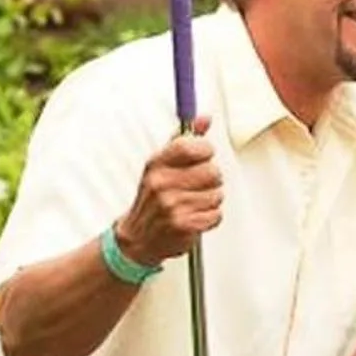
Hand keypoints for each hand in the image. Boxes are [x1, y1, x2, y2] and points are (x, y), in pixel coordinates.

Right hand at [117, 116, 220, 265]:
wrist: (138, 237)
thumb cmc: (153, 198)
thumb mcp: (163, 163)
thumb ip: (185, 139)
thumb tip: (205, 118)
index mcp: (157, 163)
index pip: (191, 146)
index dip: (205, 150)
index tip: (204, 156)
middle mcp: (162, 183)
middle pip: (212, 171)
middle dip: (211, 179)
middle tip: (198, 185)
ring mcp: (172, 205)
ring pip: (217, 194)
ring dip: (211, 200)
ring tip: (194, 203)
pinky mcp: (183, 225)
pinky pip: (216, 214)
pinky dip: (210, 217)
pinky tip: (195, 216)